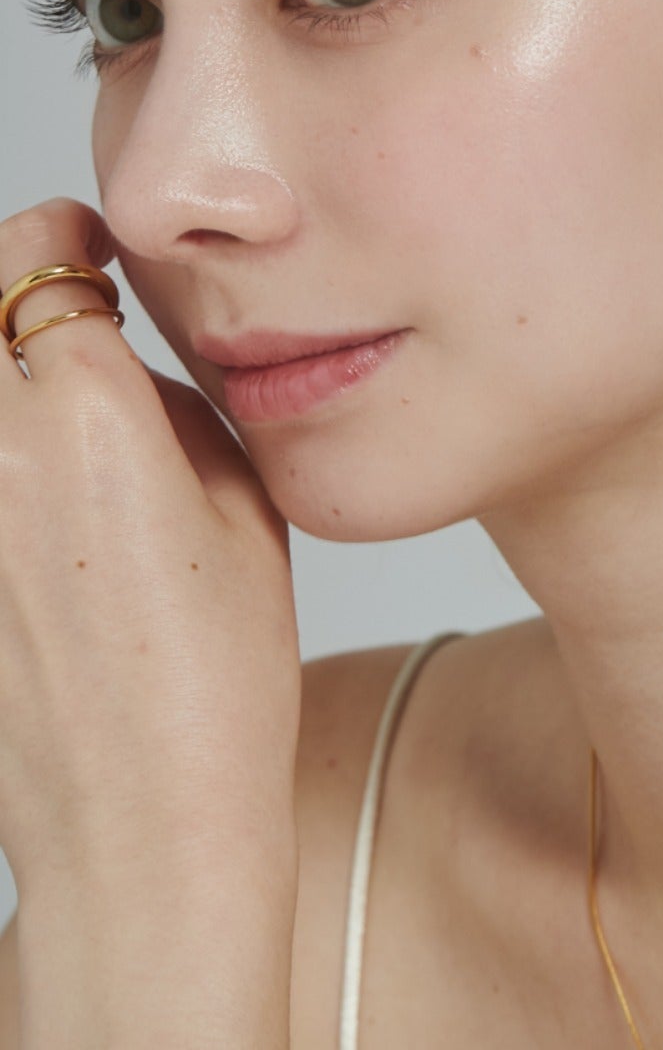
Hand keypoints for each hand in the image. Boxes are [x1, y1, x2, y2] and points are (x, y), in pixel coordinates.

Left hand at [0, 197, 301, 893]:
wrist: (138, 821)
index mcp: (82, 412)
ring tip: (44, 431)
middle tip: (53, 324)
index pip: (38, 253)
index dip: (66, 239)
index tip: (82, 251)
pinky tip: (30, 507)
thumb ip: (171, 407)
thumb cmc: (214, 678)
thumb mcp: (241, 506)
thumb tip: (123, 370)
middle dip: (8, 297)